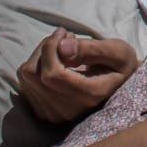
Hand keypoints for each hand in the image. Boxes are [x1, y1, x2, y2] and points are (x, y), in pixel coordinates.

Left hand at [17, 29, 138, 122]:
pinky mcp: (44, 113)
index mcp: (89, 95)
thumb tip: (62, 46)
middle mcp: (68, 110)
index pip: (52, 74)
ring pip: (26, 77)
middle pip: (35, 74)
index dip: (51, 48)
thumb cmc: (121, 65)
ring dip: (39, 56)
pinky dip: (36, 67)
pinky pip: (25, 84)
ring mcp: (54, 114)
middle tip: (64, 36)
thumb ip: (91, 48)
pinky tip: (54, 62)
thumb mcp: (118, 51)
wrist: (121, 86)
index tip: (64, 32)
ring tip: (61, 49)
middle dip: (45, 48)